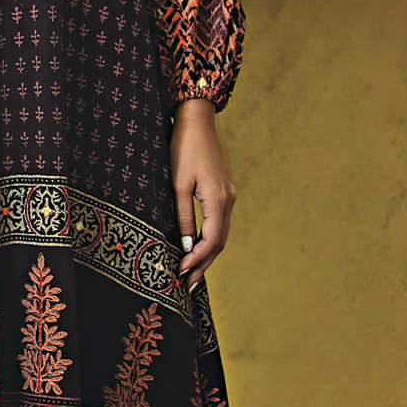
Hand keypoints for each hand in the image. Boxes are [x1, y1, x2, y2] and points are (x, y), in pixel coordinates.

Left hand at [171, 99, 236, 289]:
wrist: (197, 121)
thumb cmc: (183, 149)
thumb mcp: (177, 184)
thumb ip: (182, 216)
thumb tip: (185, 245)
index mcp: (218, 200)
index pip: (212, 241)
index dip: (198, 260)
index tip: (181, 272)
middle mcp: (228, 201)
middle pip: (219, 242)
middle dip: (203, 264)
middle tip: (187, 285)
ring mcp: (228, 196)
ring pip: (221, 234)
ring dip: (207, 254)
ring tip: (191, 273)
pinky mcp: (223, 192)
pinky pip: (219, 223)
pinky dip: (210, 239)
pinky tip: (198, 248)